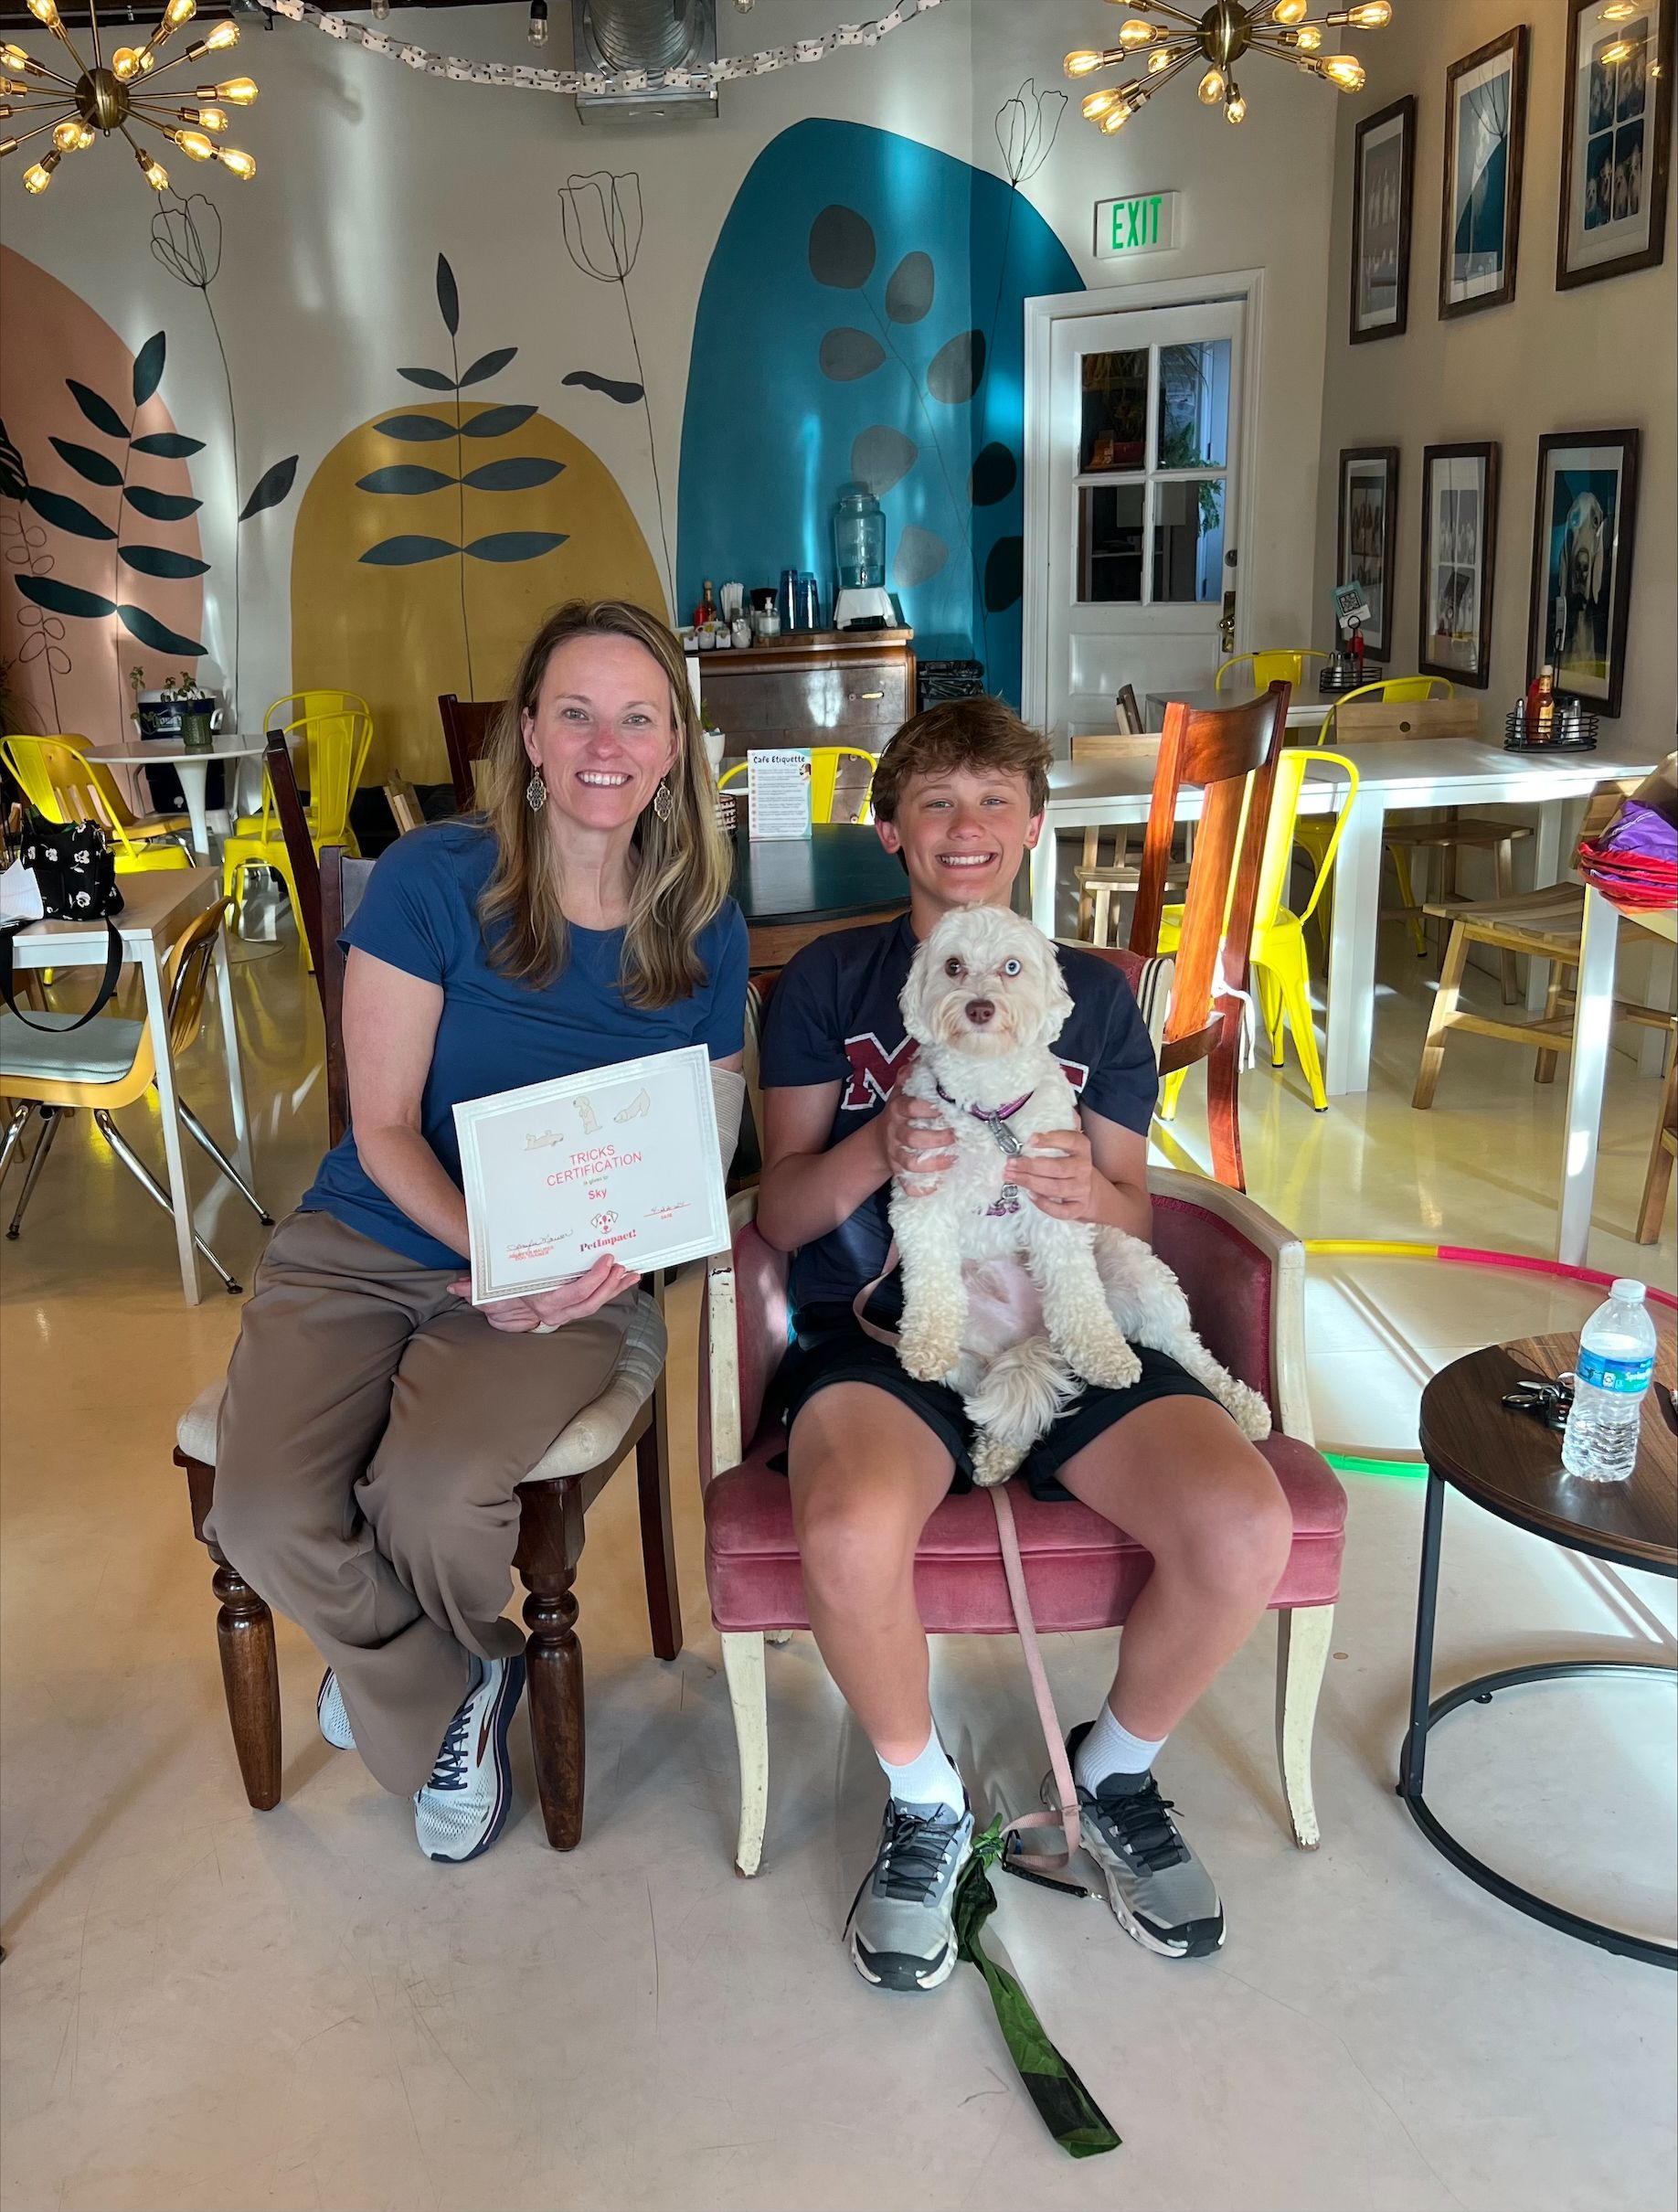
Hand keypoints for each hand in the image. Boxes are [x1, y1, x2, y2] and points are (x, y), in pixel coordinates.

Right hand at [449, 1255, 638, 1331]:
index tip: (606, 1263)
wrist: (499, 1310)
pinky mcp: (572, 1306)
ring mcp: (565, 1311)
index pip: (573, 1296)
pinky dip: (611, 1290)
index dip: (593, 1281)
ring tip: (631, 1274)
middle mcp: (557, 1311)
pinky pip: (595, 1300)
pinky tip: (624, 1280)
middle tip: (624, 1266)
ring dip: (615, 1289)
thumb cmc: (497, 1296)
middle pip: (591, 1301)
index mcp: (542, 1305)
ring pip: (596, 1303)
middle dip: (610, 1285)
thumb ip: (472, 1288)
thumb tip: (456, 1286)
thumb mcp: (485, 1293)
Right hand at [879, 1083, 955, 1196]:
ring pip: (911, 1164)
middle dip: (937, 1139)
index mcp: (898, 1110)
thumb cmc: (901, 1112)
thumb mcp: (902, 1090)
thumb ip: (912, 1074)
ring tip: (953, 1160)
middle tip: (956, 1136)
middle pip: (912, 1138)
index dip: (926, 1108)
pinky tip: (937, 1185)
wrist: (880, 1139)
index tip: (944, 1107)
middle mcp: (895, 1133)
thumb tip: (923, 1055)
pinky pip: (907, 1185)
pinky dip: (921, 1189)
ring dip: (933, 1164)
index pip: (909, 1107)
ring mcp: (896, 1155)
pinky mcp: (898, 1172)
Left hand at [1004, 1128, 1096, 1220]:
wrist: (1090, 1191)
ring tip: (1011, 1177)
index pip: (1070, 1140)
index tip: (1030, 1139)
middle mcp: (1084, 1168)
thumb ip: (1064, 1125)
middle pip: (1057, 1168)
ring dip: (1030, 1182)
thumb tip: (1058, 1105)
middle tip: (1010, 1163)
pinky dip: (1045, 1205)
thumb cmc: (1071, 1162)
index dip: (1051, 1140)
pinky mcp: (1078, 1207)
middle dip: (1030, 1166)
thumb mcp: (1070, 1143)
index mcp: (1082, 1148)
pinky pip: (1062, 1210)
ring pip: (1055, 1188)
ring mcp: (1081, 1189)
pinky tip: (1030, 1195)